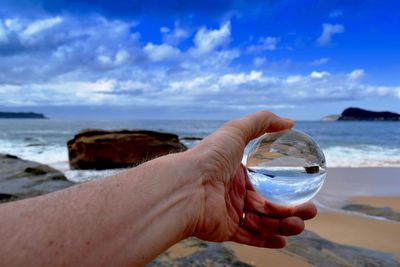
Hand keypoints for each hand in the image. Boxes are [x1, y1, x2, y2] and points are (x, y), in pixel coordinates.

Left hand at [188, 110, 316, 247]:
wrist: (186, 186)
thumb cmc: (210, 157)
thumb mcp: (236, 130)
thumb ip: (262, 122)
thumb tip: (289, 122)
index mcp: (236, 174)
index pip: (265, 184)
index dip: (285, 189)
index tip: (305, 192)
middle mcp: (233, 193)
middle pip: (268, 205)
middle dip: (291, 210)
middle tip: (310, 212)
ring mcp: (229, 212)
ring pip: (262, 222)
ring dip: (283, 225)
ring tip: (299, 225)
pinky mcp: (224, 230)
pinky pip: (248, 238)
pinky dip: (266, 240)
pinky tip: (282, 240)